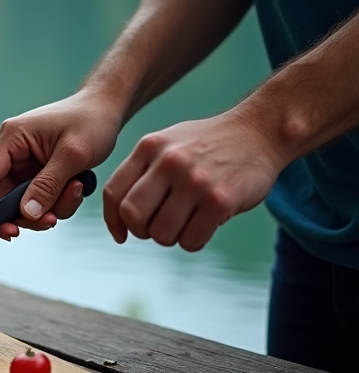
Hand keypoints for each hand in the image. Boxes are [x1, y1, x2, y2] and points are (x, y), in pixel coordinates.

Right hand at [0, 92, 121, 238]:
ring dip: (47, 209)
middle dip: (25, 214)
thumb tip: (27, 213)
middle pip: (3, 197)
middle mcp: (13, 152)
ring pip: (23, 203)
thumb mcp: (72, 155)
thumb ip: (48, 186)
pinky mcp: (38, 174)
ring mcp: (26, 165)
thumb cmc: (91, 121)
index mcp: (12, 138)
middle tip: (48, 223)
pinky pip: (40, 200)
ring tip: (74, 193)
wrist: (107, 109)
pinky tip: (76, 189)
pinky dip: (57, 203)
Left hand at [103, 112, 282, 250]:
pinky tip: (205, 225)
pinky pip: (191, 240)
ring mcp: (194, 181)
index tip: (123, 234)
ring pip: (161, 233)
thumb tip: (119, 219)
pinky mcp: (220, 199)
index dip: (114, 221)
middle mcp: (168, 162)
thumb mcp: (166, 144)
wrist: (260, 131)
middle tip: (159, 227)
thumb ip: (141, 173)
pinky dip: (193, 241)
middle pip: (133, 216)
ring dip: (171, 237)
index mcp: (149, 148)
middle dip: (142, 231)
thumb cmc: (207, 145)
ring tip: (186, 223)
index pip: (113, 193)